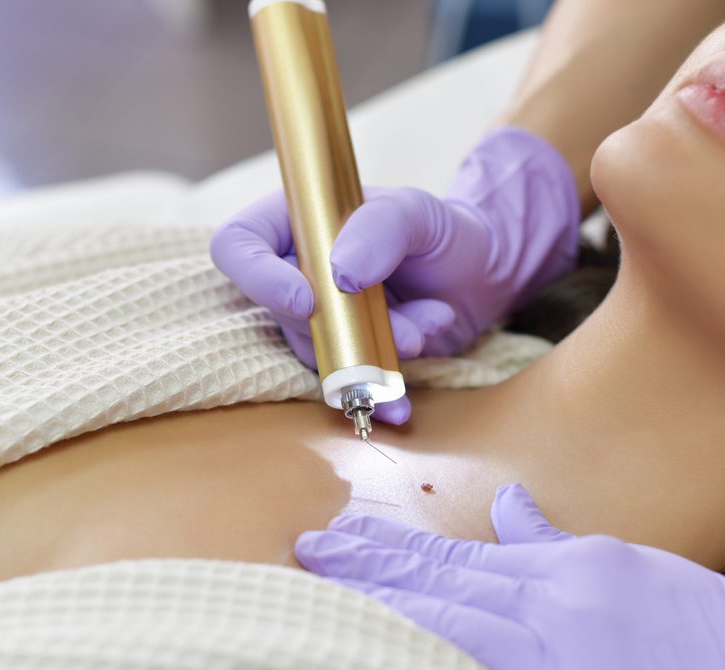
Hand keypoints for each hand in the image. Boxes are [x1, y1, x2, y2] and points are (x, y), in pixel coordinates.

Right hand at [210, 127, 579, 424]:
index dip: (260, 278)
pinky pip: (348, 384)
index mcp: (298, 221)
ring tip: (426, 333)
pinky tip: (406, 400)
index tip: (307, 303)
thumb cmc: (445, 232)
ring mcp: (322, 319)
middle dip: (345, 332)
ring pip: (320, 354)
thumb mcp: (420, 213)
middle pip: (282, 314)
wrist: (484, 279)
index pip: (240, 245)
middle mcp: (298, 272)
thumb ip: (381, 228)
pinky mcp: (349, 356)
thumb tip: (339, 273)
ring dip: (374, 359)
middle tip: (406, 333)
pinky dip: (381, 393)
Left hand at [295, 485, 724, 669]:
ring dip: (398, 619)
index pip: (458, 552)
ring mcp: (573, 668)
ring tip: (331, 604)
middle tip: (308, 553)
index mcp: (564, 568)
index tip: (333, 534)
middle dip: (372, 569)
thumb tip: (508, 508)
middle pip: (448, 585)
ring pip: (469, 637)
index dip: (389, 545)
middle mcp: (558, 605)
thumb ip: (553, 540)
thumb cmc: (697, 627)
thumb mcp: (622, 562)